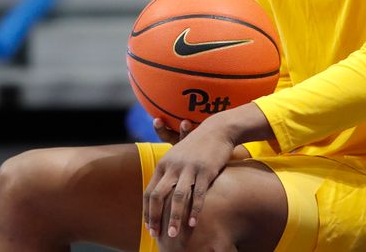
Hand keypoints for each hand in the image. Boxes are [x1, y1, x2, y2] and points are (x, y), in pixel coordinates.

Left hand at [143, 115, 235, 238]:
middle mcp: (173, 166)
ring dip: (174, 218)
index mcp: (164, 164)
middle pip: (158, 196)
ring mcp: (189, 168)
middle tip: (156, 235)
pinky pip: (199, 194)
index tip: (149, 227)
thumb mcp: (177, 155)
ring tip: (173, 234)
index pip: (149, 192)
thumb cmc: (197, 146)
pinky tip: (193, 223)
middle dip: (155, 218)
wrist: (218, 130)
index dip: (148, 212)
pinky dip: (195, 210)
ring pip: (178, 197)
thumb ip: (167, 173)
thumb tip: (160, 196)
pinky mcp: (206, 170)